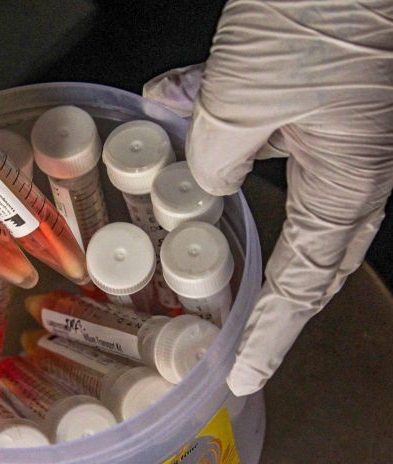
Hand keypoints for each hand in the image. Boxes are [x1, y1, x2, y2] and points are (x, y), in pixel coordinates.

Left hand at [145, 0, 392, 395]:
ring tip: (205, 256)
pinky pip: (268, 142)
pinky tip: (167, 110)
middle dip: (273, 300)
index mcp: (345, 186)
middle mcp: (350, 173)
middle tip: (237, 333)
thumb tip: (206, 182)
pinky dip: (221, 140)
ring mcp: (337, 139)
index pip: (301, 285)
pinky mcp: (319, 105)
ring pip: (285, 204)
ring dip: (244, 228)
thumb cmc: (321, 20)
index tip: (244, 373)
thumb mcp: (245, 101)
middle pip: (309, 259)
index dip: (271, 333)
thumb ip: (217, 157)